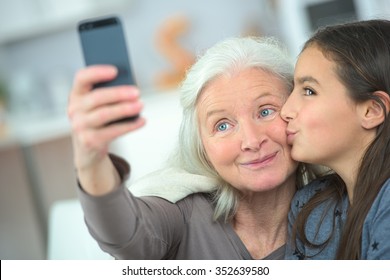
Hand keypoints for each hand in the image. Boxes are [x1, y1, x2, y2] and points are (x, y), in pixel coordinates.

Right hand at [67, 65, 144, 193]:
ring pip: (105, 114)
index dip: (97, 72)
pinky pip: (113, 131)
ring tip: (141, 105)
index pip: (82, 78)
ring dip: (125, 109)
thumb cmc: (98, 121)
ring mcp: (80, 126)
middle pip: (97, 97)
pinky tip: (142, 121)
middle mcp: (74, 109)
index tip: (115, 70)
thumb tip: (130, 89)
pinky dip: (130, 126)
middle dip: (119, 94)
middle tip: (137, 92)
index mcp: (76, 95)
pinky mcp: (90, 141)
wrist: (88, 150)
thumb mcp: (97, 106)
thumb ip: (108, 95)